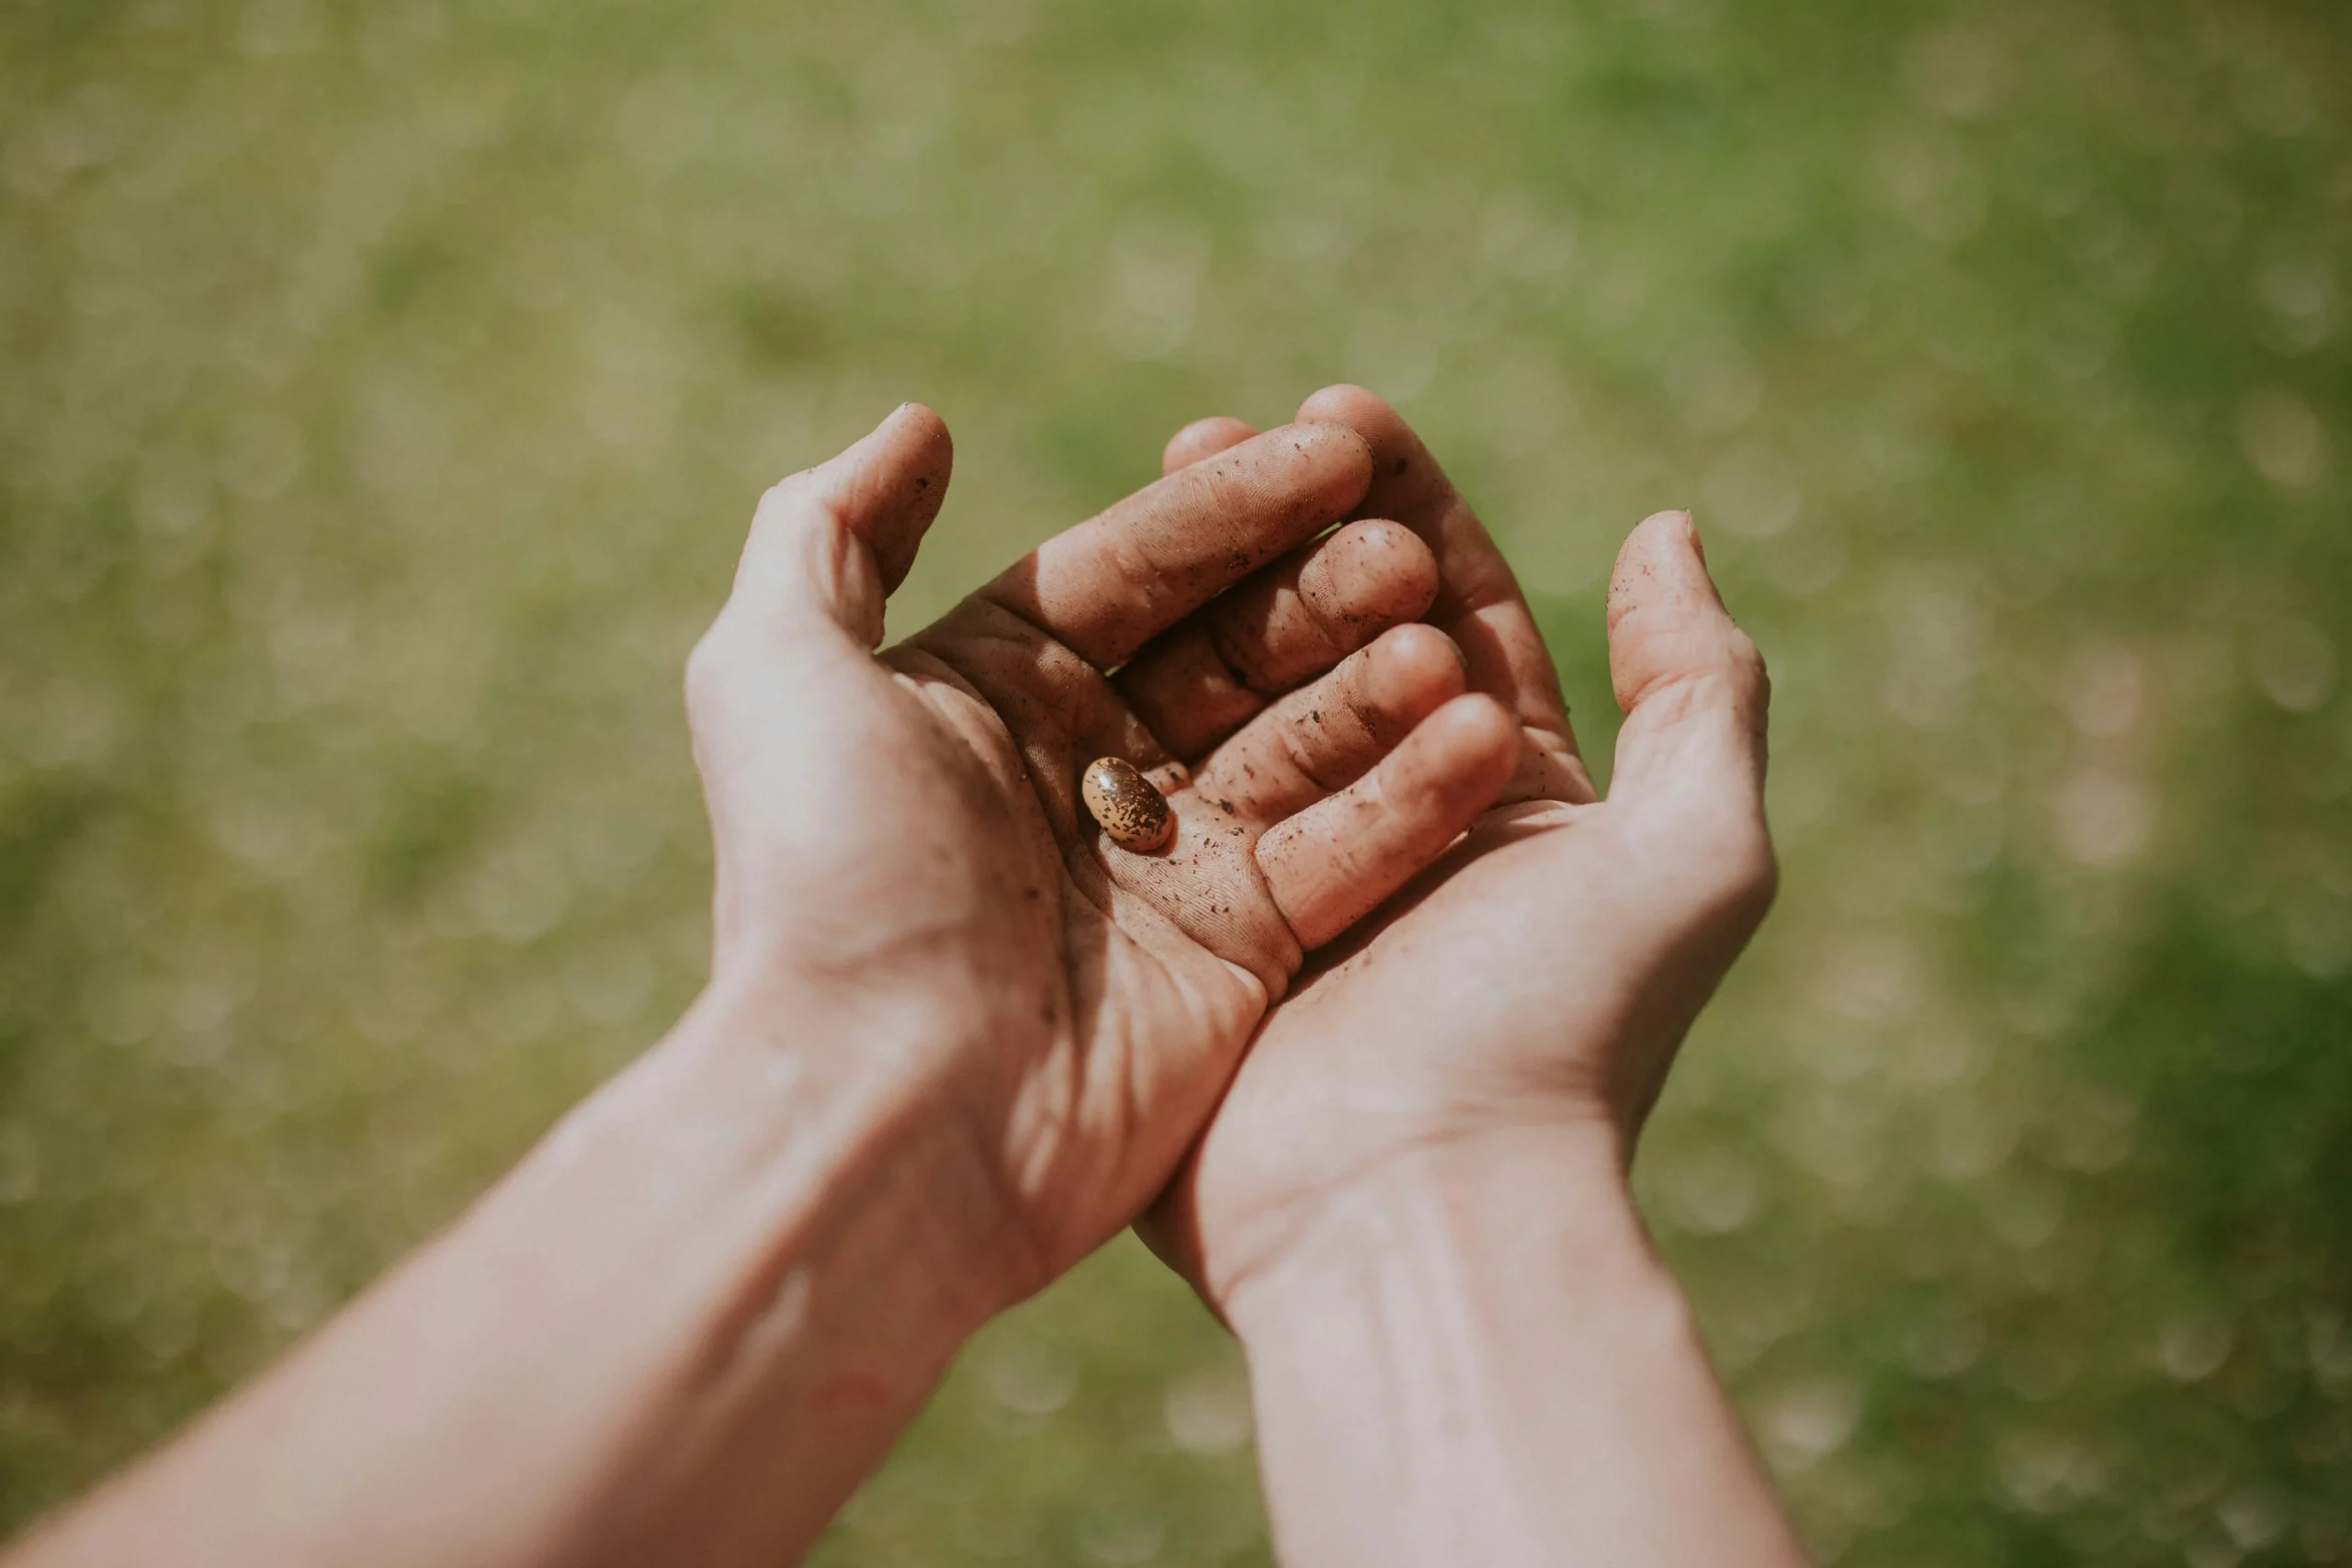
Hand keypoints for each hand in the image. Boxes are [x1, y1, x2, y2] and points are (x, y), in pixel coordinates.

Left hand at [685, 401, 1523, 1306]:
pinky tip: (1481, 737)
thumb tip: (922, 425)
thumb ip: (829, 530)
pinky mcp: (1239, 956)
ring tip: (1443, 641)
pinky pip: (1342, 854)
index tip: (1336, 445)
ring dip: (1378, 683)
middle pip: (1231, 645)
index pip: (1133, 567)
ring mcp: (1167, 865)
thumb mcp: (774, 671)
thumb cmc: (831, 877)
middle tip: (1399, 550)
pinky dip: (1409, 799)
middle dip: (1320, 588)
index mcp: (989, 693)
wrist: (883, 1107)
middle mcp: (1083, 770)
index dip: (1231, 502)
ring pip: (1301, 741)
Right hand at [1140, 387, 1775, 1312]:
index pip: (1462, 610)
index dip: (1406, 504)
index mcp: (1511, 802)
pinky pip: (1162, 786)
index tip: (1338, 408)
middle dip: (1287, 527)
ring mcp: (1282, 877)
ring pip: (1240, 696)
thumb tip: (1666, 530)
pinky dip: (1136, 697)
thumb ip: (1701, 687)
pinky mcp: (1187, 928)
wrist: (1418, 1209)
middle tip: (1226, 431)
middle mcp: (1397, 830)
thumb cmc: (1563, 1031)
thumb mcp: (1695, 854)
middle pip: (1337, 638)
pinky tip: (1094, 614)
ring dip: (1209, 588)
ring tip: (1165, 481)